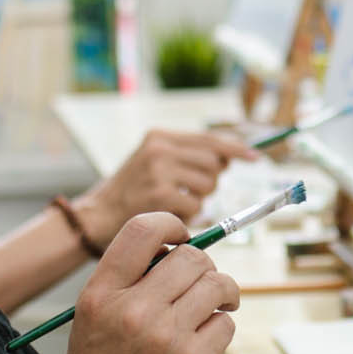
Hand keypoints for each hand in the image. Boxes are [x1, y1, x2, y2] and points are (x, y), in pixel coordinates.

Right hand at [57, 213, 238, 353]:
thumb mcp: (92, 325)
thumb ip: (126, 285)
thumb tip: (179, 250)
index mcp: (99, 296)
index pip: (142, 230)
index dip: (171, 224)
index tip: (182, 236)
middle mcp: (132, 310)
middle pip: (191, 256)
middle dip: (204, 266)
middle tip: (201, 283)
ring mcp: (166, 336)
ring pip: (218, 284)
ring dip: (223, 292)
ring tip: (214, 305)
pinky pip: (226, 322)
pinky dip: (221, 328)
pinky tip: (203, 343)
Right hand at [78, 130, 257, 245]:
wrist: (97, 215)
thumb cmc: (131, 192)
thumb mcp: (154, 163)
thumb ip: (187, 157)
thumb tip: (229, 159)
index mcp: (160, 137)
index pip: (209, 139)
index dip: (235, 149)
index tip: (255, 157)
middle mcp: (160, 149)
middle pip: (214, 163)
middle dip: (211, 181)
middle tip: (190, 192)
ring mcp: (159, 171)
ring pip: (209, 185)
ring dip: (199, 199)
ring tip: (175, 202)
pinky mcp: (160, 194)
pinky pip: (196, 205)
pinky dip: (188, 214)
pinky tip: (169, 214)